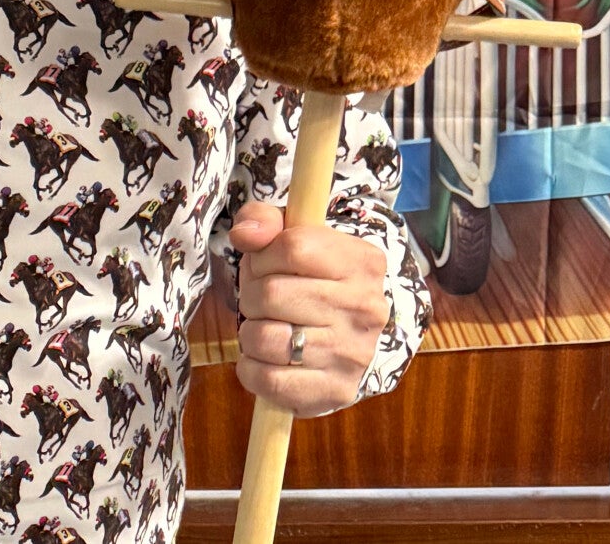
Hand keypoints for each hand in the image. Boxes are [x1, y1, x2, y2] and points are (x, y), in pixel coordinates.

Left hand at [227, 200, 390, 417]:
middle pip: (272, 294)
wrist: (348, 337)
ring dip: (250, 333)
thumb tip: (244, 234)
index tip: (267, 266)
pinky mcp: (336, 390)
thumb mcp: (293, 236)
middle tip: (263, 301)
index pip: (292, 247)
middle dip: (252, 295)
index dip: (263, 256)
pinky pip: (269, 380)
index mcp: (362, 261)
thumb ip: (263, 220)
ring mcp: (353, 352)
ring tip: (266, 328)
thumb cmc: (310, 280)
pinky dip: (252, 368)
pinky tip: (265, 358)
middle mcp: (365, 307)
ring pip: (265, 338)